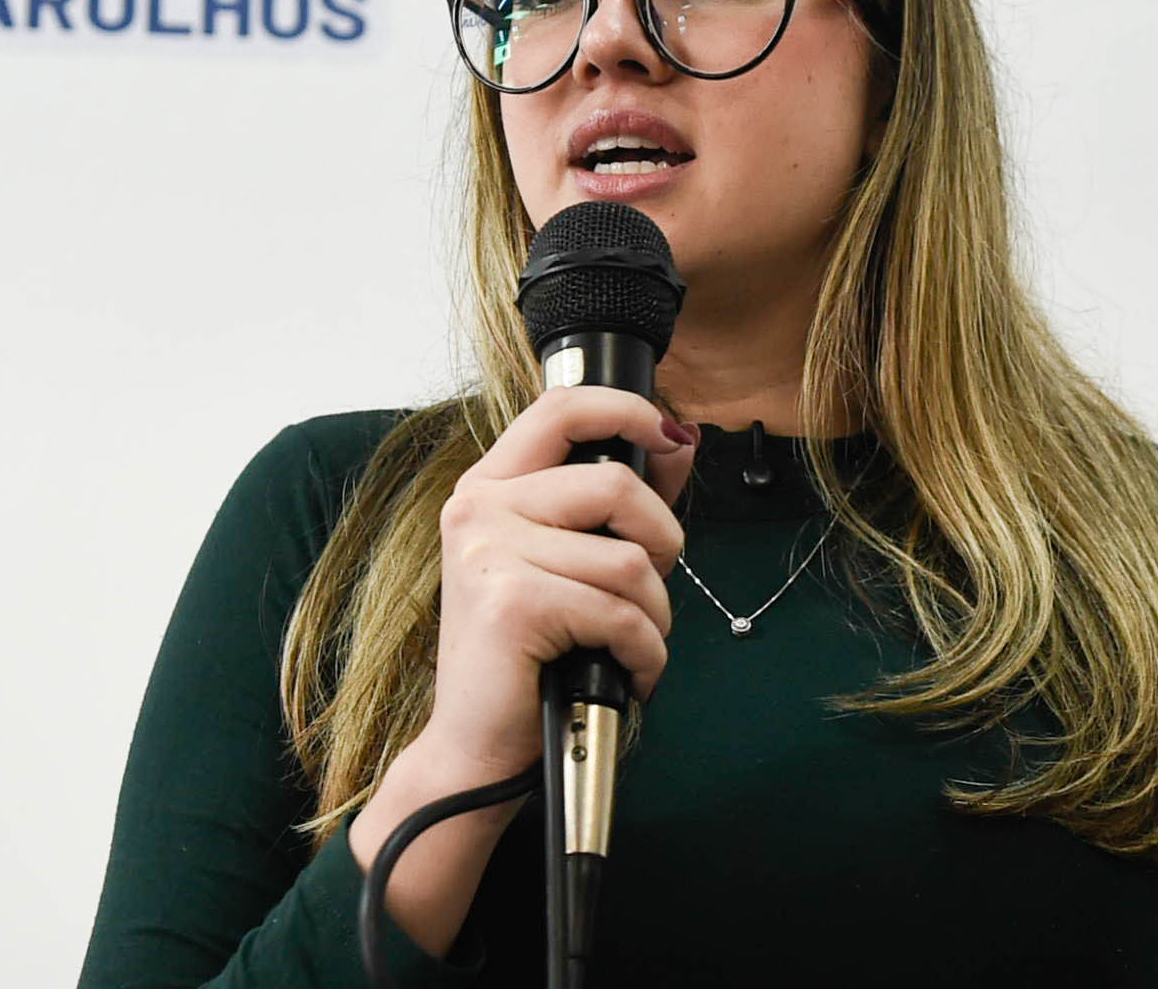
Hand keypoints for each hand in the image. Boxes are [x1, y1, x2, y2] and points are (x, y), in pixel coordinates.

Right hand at [418, 386, 696, 781]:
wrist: (477, 748)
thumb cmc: (528, 657)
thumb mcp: (571, 562)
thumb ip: (621, 500)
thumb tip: (680, 440)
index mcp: (489, 488)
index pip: (560, 409)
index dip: (626, 410)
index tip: (670, 434)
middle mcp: (479, 509)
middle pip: (616, 485)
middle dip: (659, 544)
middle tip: (643, 591)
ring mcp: (490, 553)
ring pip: (627, 559)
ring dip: (653, 614)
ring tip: (630, 645)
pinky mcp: (513, 602)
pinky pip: (621, 613)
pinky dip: (645, 652)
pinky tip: (627, 672)